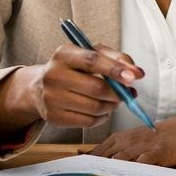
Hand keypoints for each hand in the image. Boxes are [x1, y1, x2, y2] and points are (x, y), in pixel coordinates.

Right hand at [4, 43, 143, 128]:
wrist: (39, 87)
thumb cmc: (73, 69)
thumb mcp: (91, 54)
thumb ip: (116, 58)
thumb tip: (136, 72)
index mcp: (63, 54)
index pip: (93, 61)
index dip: (115, 69)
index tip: (134, 76)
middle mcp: (54, 75)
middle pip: (97, 88)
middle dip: (118, 93)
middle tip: (126, 93)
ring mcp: (51, 98)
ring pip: (95, 107)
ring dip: (111, 106)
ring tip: (113, 100)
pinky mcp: (54, 117)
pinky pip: (88, 122)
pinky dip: (102, 117)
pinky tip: (102, 111)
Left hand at [89, 115, 175, 167]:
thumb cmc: (155, 138)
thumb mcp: (130, 140)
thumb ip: (111, 150)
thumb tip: (85, 159)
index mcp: (118, 139)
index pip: (96, 154)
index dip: (85, 167)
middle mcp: (127, 143)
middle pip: (104, 159)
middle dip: (94, 173)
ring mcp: (141, 147)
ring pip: (120, 160)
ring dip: (110, 173)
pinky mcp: (156, 153)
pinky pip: (143, 162)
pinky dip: (135, 170)